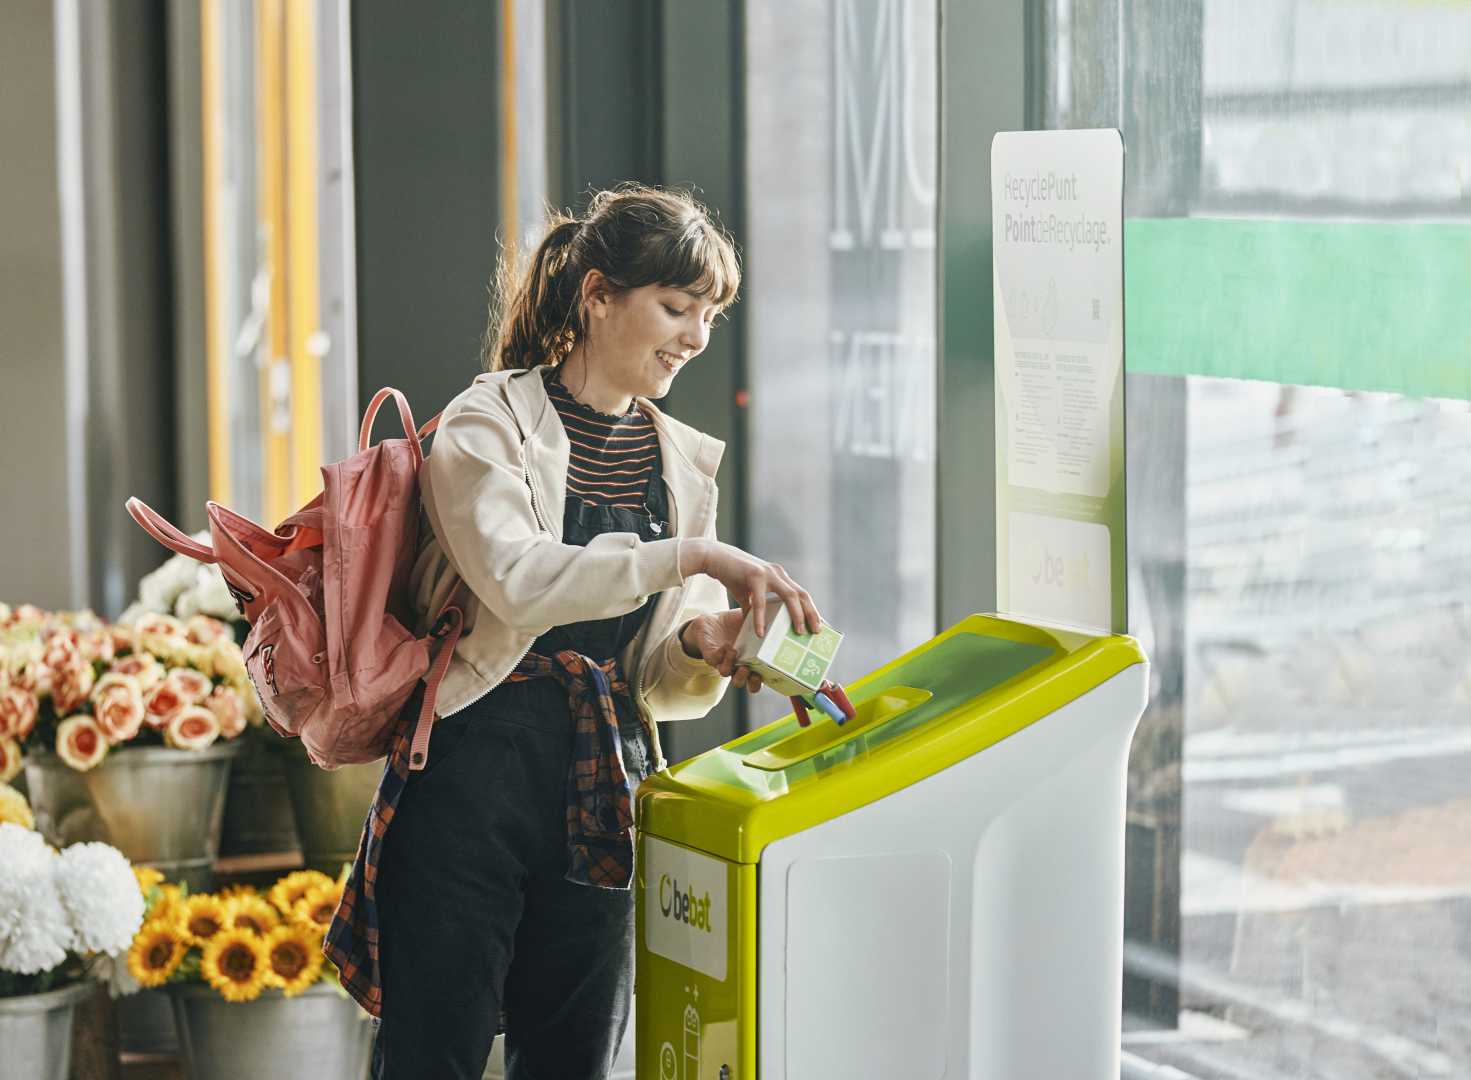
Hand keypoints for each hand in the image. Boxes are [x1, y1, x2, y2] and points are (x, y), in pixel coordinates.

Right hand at [679, 539, 821, 637]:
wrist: (713, 557)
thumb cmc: (731, 575)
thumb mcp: (748, 593)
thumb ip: (755, 607)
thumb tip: (757, 629)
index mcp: (779, 576)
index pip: (801, 594)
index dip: (810, 609)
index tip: (817, 625)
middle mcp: (778, 573)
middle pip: (802, 594)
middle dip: (811, 613)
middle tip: (817, 631)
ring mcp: (768, 573)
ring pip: (790, 596)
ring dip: (797, 614)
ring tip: (799, 632)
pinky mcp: (755, 575)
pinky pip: (761, 601)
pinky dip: (761, 618)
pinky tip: (761, 632)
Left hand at [679, 610, 764, 694]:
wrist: (712, 620)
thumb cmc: (736, 623)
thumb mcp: (753, 623)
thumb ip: (765, 623)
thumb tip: (781, 617)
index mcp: (749, 662)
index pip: (756, 680)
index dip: (760, 682)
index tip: (766, 673)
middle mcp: (736, 665)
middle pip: (740, 682)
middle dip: (745, 679)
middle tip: (748, 669)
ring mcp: (722, 661)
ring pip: (725, 673)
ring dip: (730, 665)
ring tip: (735, 652)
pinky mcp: (711, 655)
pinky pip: (714, 660)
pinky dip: (721, 654)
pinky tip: (726, 645)